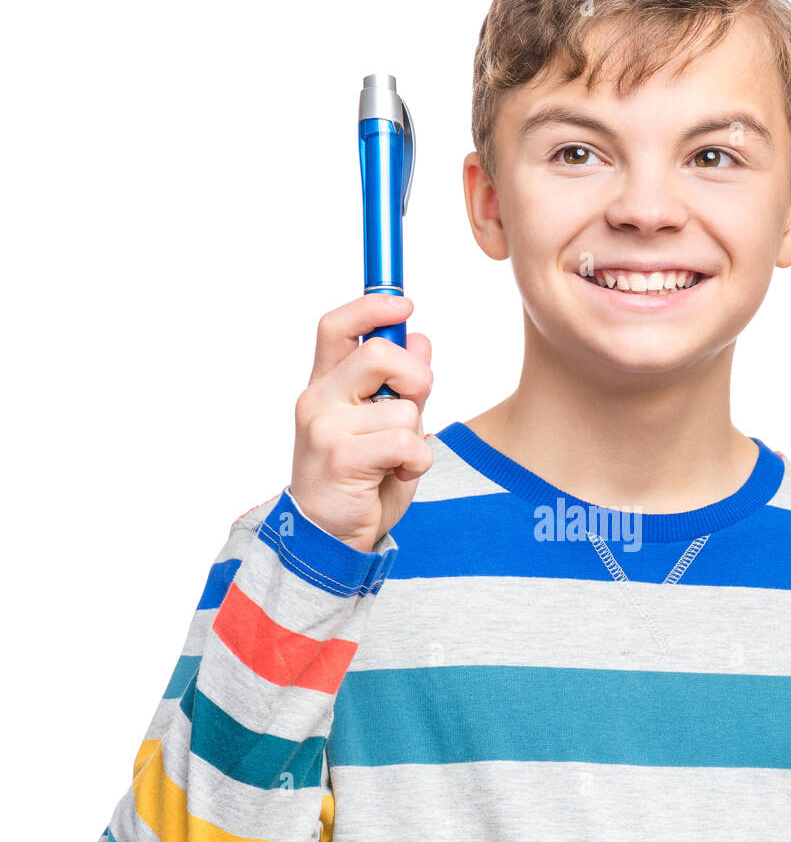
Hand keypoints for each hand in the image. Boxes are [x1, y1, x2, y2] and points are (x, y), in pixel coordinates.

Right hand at [290, 294, 433, 551]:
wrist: (332, 539)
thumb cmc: (360, 481)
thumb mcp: (385, 426)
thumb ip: (401, 386)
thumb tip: (420, 339)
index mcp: (325, 385)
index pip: (337, 327)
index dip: (371, 306)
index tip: (405, 303)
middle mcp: (318, 400)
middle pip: (379, 353)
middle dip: (416, 378)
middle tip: (414, 408)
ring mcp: (325, 428)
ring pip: (403, 408)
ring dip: (416, 437)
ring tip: (397, 460)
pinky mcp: (341, 458)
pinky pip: (406, 442)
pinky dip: (417, 462)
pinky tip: (399, 474)